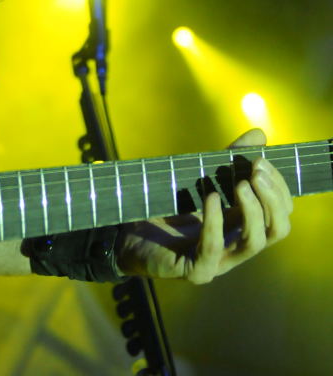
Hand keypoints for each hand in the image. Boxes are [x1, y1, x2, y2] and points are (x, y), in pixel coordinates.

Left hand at [115, 128, 292, 283]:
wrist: (127, 234)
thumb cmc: (166, 207)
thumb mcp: (201, 179)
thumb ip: (229, 160)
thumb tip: (260, 134)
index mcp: (242, 227)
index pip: (279, 214)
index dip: (278, 188)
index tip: (263, 160)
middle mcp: (235, 247)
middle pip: (276, 230)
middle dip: (272, 198)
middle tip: (257, 171)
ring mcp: (217, 262)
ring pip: (252, 243)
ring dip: (252, 211)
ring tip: (241, 183)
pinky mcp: (192, 270)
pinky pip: (211, 250)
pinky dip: (214, 222)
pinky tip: (211, 198)